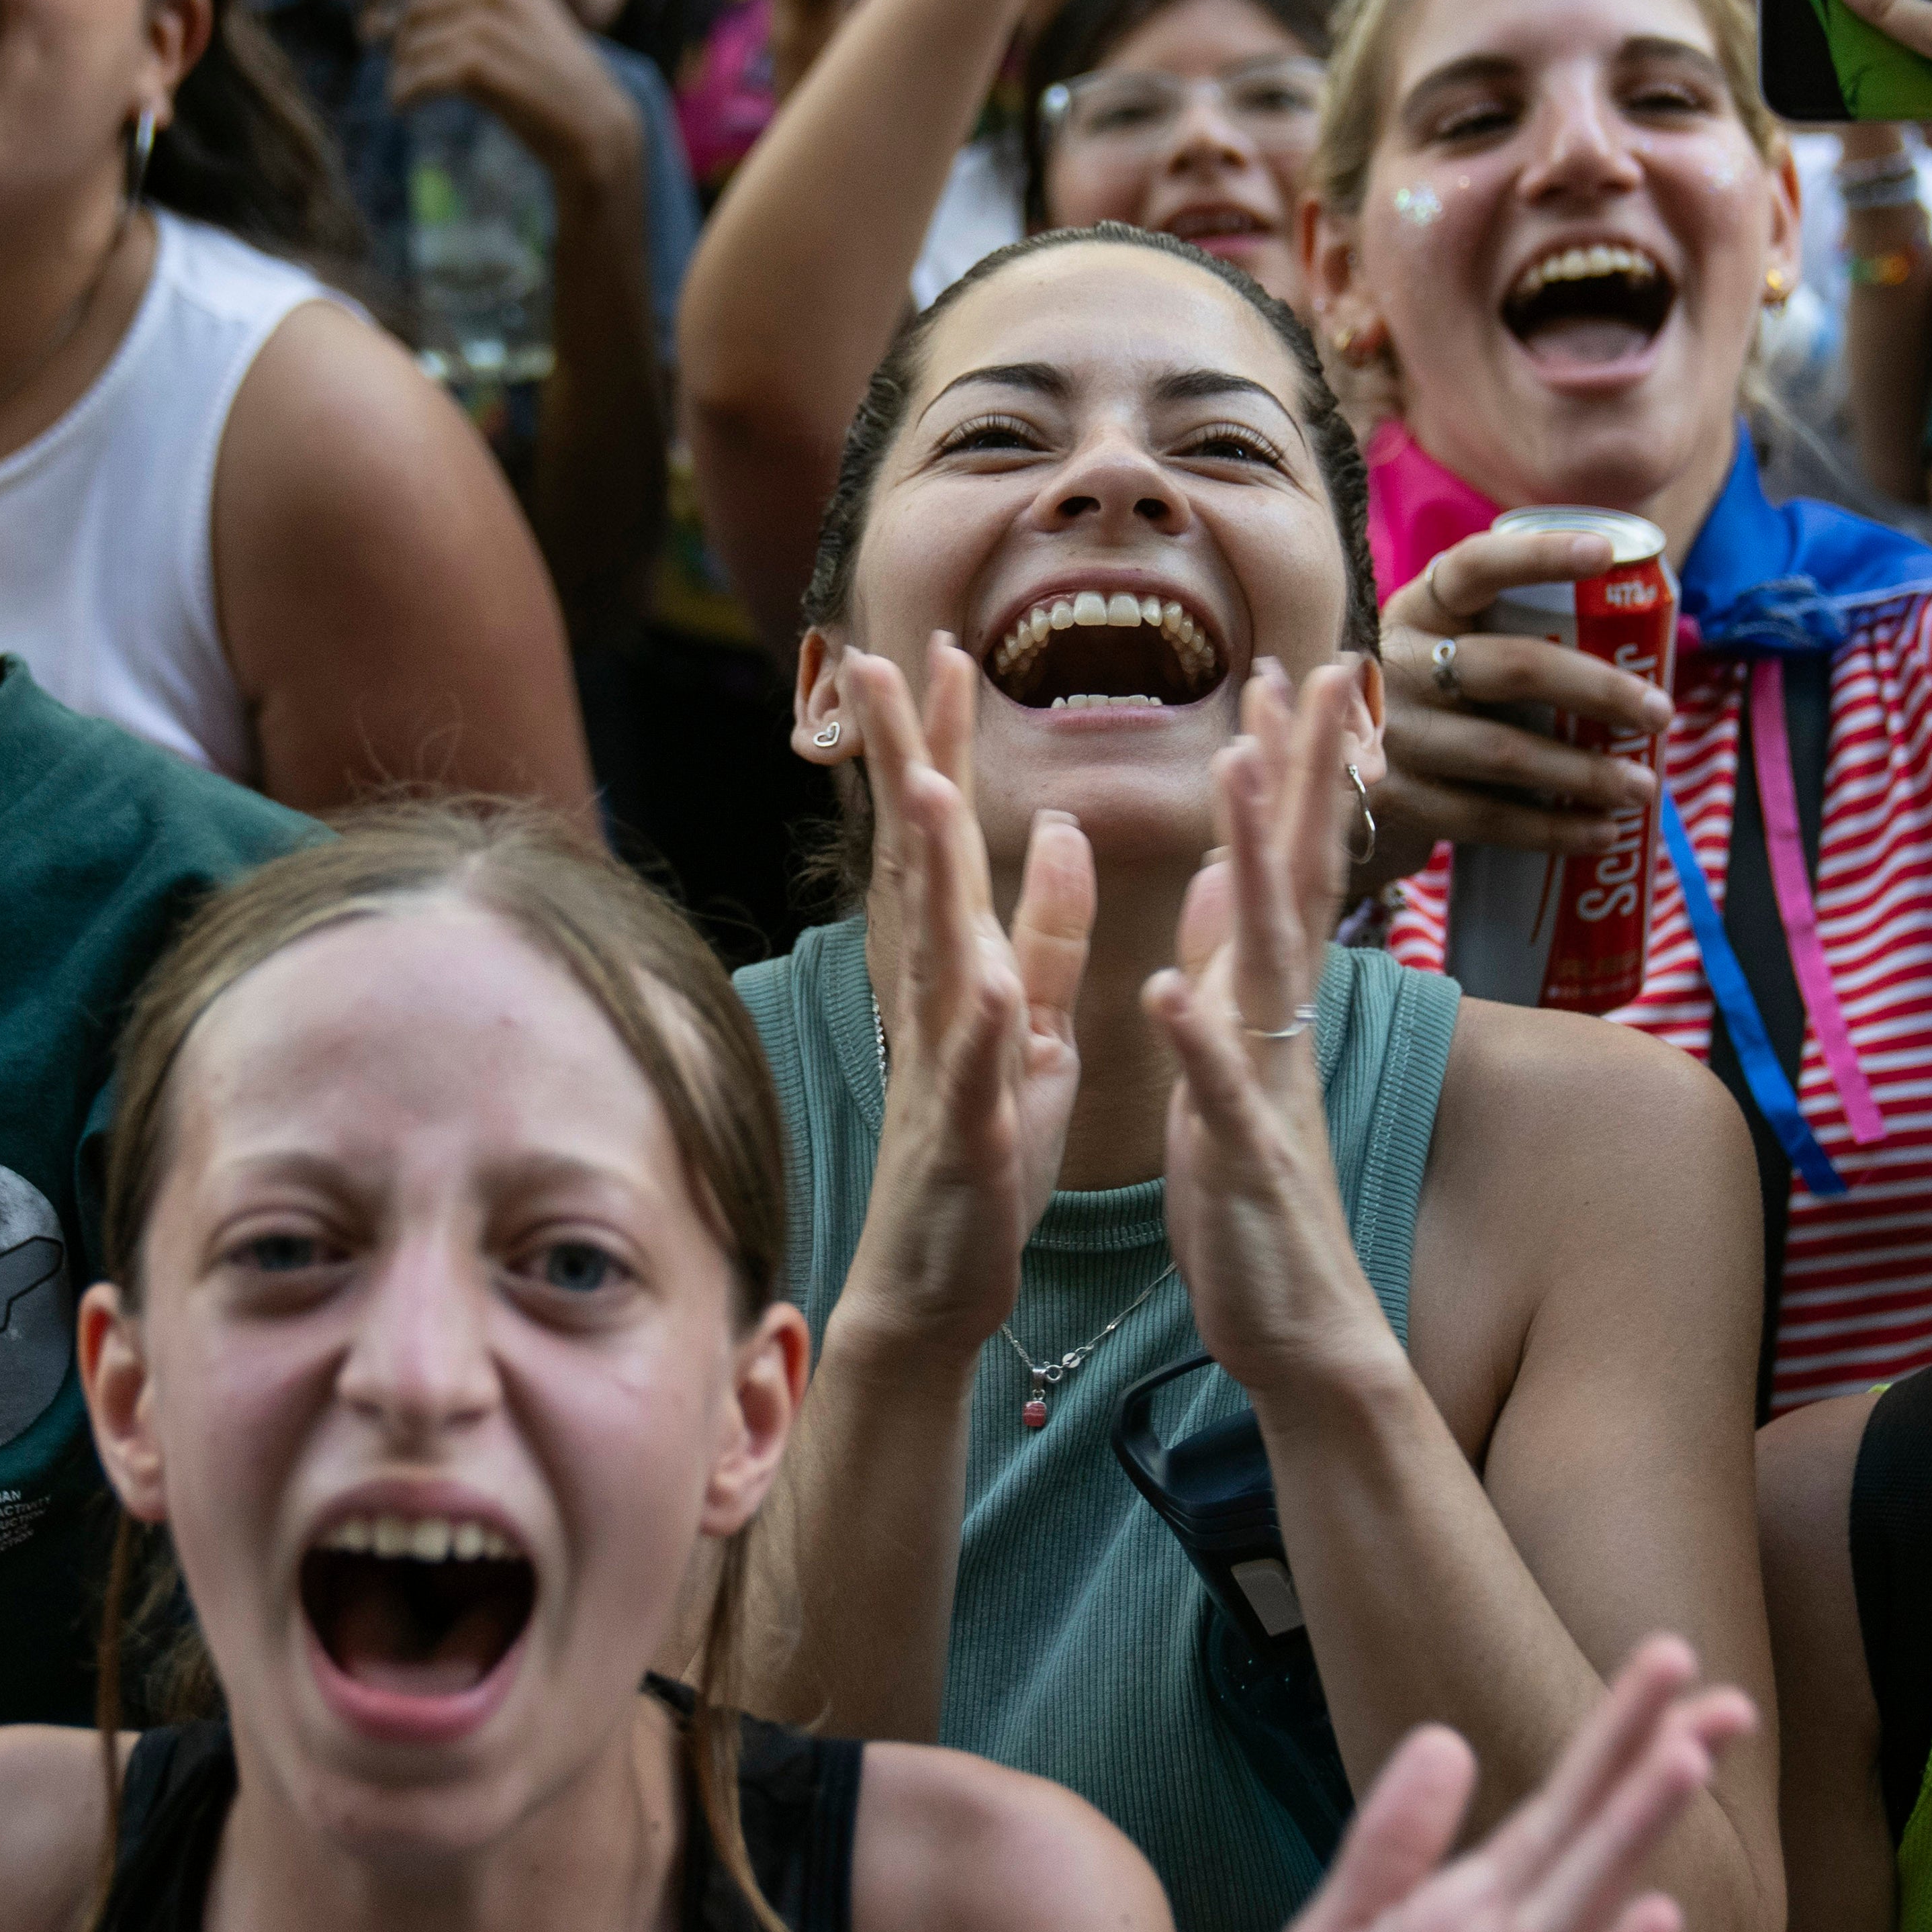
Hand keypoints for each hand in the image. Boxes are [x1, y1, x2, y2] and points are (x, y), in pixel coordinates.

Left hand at [361, 0, 646, 201]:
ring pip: (413, 44)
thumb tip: (387, 18)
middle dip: (402, 42)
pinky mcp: (480, 64)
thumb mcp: (519, 21)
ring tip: (407, 95)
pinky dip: (405, 94)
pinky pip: (419, 75)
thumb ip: (468, 5)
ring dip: (402, 74)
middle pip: (415, 7)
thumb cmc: (547, 76)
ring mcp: (490, 24)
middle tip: (404, 71)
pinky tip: (405, 106)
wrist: (590, 120)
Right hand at [832, 644, 1093, 1357]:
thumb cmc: (987, 1154)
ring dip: (930, 876)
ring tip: (926, 788)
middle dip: (904, 763)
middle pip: (918, 863)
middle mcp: (939, 1001)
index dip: (946, 742)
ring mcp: (943, 1068)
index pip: (950, 836)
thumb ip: (1041, 931)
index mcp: (964, 969)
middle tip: (880, 663)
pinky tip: (984, 985)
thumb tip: (1051, 826)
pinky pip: (973, 1081)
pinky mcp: (965, 1140)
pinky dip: (979, 1032)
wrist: (937, 1283)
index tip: (944, 647)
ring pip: (934, 955)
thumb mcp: (1030, 1026)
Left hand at [1149, 657, 1397, 1405]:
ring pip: (1265, 959)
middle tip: (1313, 672)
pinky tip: (1170, 988)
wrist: (1299, 1329)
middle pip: (1299, 878)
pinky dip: (1198, 1040)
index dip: (1288, 770)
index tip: (1286, 673)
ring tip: (1233, 768)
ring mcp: (1269, 1087)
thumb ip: (1236, 967)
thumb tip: (1235, 872)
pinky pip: (1218, 1092)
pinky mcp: (1242, 1161)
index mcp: (1268, 1006)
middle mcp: (1281, 1028)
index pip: (1287, 865)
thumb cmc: (1256, 1198)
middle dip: (1302, 774)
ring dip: (1255, 860)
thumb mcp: (1238, 1061)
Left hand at [1186, 1638, 1753, 1931]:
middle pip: (1582, 1865)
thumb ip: (1385, 1856)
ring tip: (1689, 1763)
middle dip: (1649, 1777)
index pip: (1550, 1824)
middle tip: (1728, 1690)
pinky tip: (1653, 1926)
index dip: (1610, 1742)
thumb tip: (1448, 1737)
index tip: (1676, 1655)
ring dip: (1635, 1856)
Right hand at [1368, 526, 1670, 876]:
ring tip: (1643, 786)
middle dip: (1599, 690)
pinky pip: (1486, 816)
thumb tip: (1644, 640)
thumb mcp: (1446, 650)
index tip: (1605, 555)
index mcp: (1420, 609)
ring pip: (1504, 752)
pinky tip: (1601, 831)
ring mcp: (1391, 734)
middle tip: (1660, 714)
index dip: (1539, 556)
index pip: (1476, 566)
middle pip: (1513, 668)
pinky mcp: (1395, 799)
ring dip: (1585, 773)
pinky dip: (1552, 828)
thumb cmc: (1431, 701)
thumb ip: (1509, 635)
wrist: (1339, 779)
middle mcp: (1398, 663)